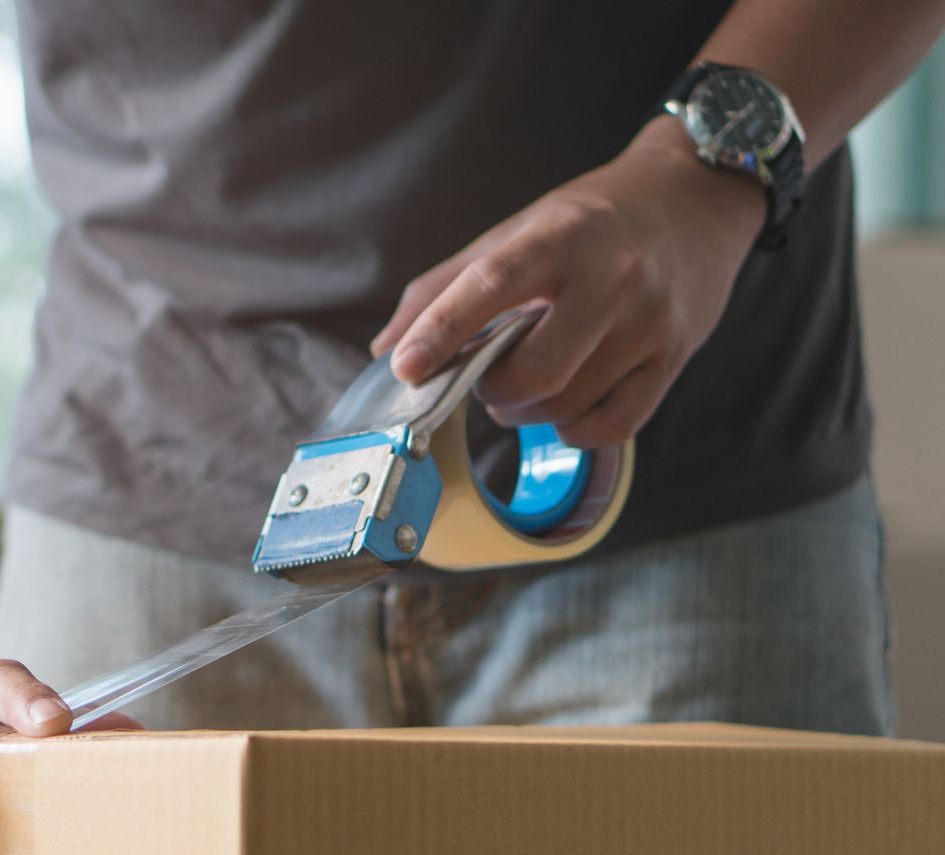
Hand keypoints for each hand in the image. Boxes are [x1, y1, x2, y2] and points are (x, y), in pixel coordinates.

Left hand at [370, 118, 767, 447]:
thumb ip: (445, 287)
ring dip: (528, 412)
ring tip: (526, 383)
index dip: (442, 330)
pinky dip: (574, 431)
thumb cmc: (591, 220)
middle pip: (534, 373)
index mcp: (558, 238)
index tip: (405, 366)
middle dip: (492, 390)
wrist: (696, 197)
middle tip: (486, 376)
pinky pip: (612, 426)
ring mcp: (648, 322)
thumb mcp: (516, 232)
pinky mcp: (674, 358)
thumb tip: (385, 351)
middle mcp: (611, 278)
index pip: (491, 285)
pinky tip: (566, 406)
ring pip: (568, 404)